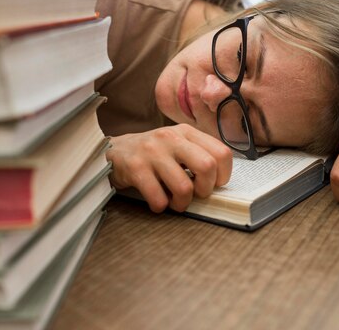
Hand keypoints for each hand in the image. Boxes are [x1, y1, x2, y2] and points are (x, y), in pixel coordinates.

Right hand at [106, 124, 232, 212]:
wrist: (115, 152)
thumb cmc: (153, 153)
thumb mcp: (177, 144)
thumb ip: (198, 155)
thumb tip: (218, 181)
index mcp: (186, 132)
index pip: (221, 153)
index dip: (222, 175)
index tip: (213, 184)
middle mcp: (171, 138)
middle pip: (207, 166)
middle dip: (205, 189)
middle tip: (196, 194)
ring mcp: (152, 152)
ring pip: (184, 187)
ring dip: (182, 203)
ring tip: (175, 202)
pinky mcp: (136, 168)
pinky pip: (158, 198)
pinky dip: (161, 206)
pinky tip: (157, 202)